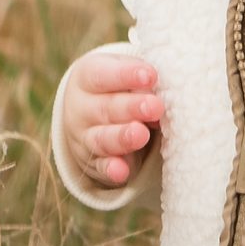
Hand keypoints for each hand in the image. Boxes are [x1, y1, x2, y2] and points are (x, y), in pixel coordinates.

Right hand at [58, 49, 164, 190]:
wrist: (87, 114)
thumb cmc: (116, 86)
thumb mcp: (123, 74)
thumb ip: (140, 79)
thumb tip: (162, 89)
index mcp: (86, 78)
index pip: (102, 75)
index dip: (125, 75)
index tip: (151, 76)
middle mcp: (81, 108)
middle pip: (105, 108)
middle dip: (131, 108)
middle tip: (155, 107)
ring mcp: (85, 136)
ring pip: (102, 138)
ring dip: (122, 138)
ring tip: (141, 135)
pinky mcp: (93, 162)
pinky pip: (101, 167)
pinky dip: (111, 169)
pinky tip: (122, 171)